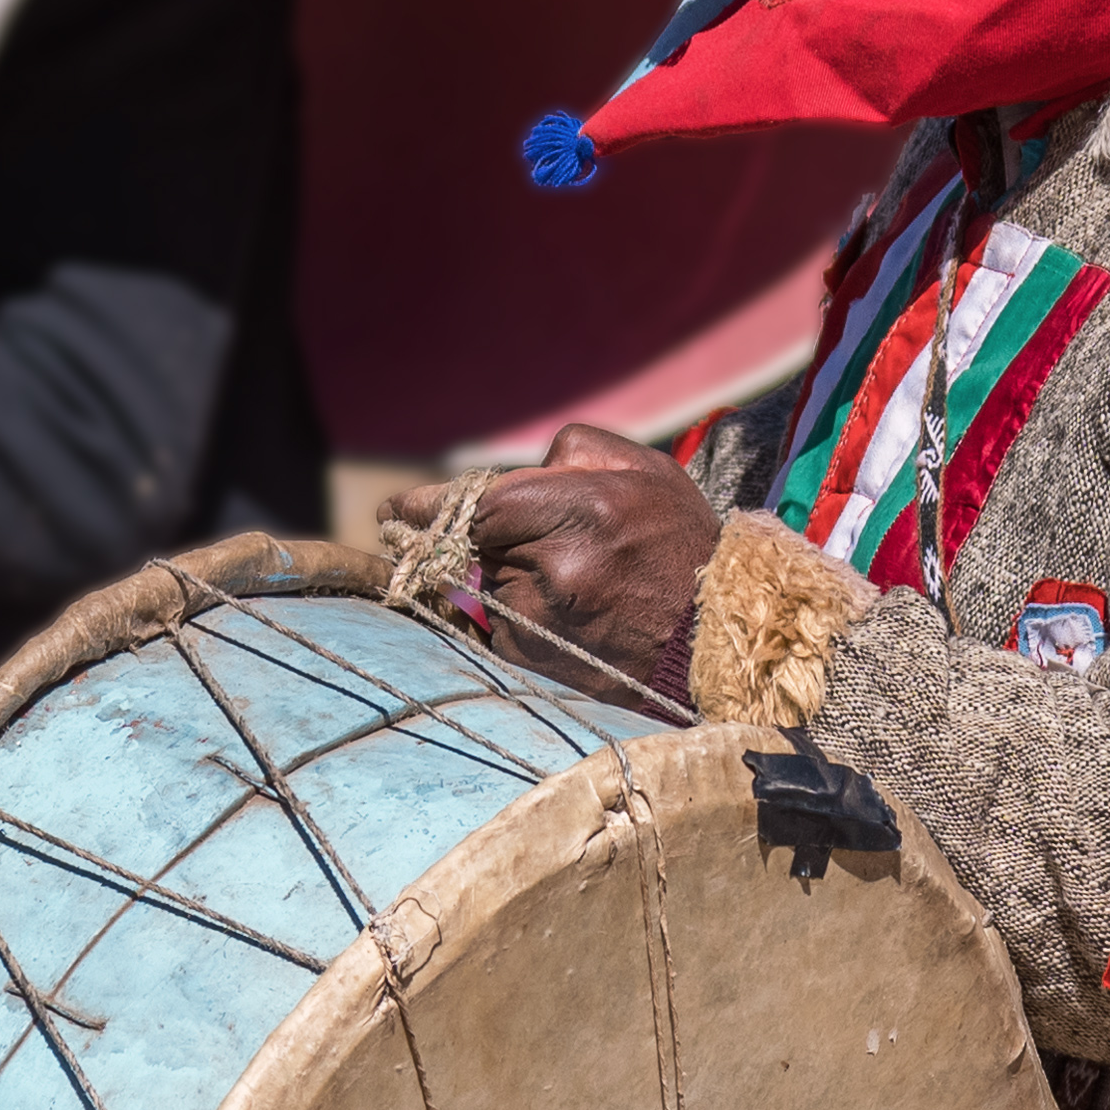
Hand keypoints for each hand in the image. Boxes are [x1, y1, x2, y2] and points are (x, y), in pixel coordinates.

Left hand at [386, 423, 720, 704]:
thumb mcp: (644, 470)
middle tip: (514, 539)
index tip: (395, 508)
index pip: (478, 503)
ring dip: (509, 575)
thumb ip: (572, 452)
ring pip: (490, 582)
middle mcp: (557, 565)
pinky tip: (565, 615)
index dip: (431, 505)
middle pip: (481, 540)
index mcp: (584, 508)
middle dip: (486, 537)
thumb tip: (513, 471)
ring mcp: (543, 618)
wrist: (714, 639)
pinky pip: (499, 623)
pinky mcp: (535, 657)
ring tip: (576, 584)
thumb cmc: (680, 543)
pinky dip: (515, 614)